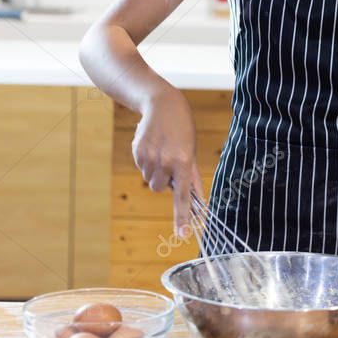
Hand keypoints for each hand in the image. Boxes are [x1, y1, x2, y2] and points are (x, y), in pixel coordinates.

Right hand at [132, 86, 203, 235]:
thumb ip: (193, 177)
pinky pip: (141, 168)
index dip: (183, 216)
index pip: (183, 196)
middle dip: (164, 180)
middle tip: (170, 160)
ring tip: (161, 149)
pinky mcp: (137, 152)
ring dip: (155, 170)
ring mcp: (150, 157)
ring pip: (150, 179)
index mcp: (184, 162)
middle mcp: (166, 162)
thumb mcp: (192, 150)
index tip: (183, 234)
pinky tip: (152, 144)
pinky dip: (146, 161)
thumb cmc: (182, 128)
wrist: (162, 104)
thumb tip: (200, 199)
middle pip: (159, 189)